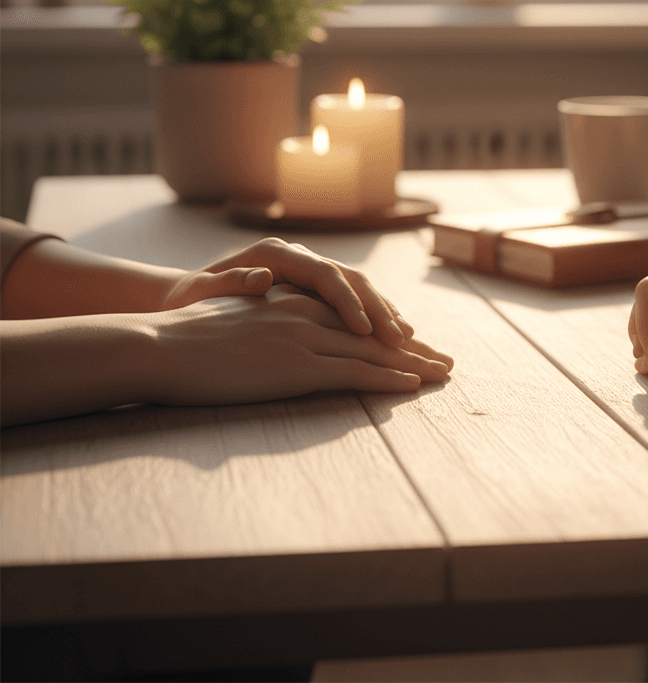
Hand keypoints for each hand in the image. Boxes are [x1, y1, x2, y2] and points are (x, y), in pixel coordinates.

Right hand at [147, 284, 452, 406]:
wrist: (162, 345)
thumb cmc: (187, 336)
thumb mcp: (234, 319)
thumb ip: (262, 318)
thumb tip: (272, 326)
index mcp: (294, 301)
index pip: (354, 315)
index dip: (387, 330)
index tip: (414, 342)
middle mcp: (307, 315)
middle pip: (373, 332)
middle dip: (413, 347)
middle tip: (445, 360)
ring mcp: (305, 340)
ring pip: (372, 352)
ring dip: (412, 364)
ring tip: (442, 374)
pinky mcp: (298, 367)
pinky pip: (354, 373)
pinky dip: (387, 379)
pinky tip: (412, 385)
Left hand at [160, 237, 413, 346]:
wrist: (184, 294)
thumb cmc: (190, 300)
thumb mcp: (201, 293)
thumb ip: (231, 284)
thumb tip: (264, 276)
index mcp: (276, 254)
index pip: (325, 276)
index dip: (350, 303)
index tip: (366, 331)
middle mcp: (298, 257)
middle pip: (351, 279)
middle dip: (380, 309)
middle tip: (403, 339)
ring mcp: (308, 270)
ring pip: (358, 288)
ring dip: (385, 313)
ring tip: (410, 339)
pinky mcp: (312, 288)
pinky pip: (351, 300)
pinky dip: (373, 317)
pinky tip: (392, 336)